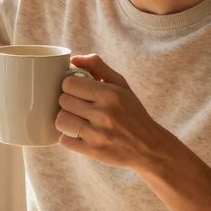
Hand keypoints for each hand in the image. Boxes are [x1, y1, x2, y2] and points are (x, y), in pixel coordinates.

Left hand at [56, 53, 170, 170]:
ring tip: (77, 119)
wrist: (149, 147)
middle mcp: (104, 114)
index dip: (69, 86)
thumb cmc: (132, 112)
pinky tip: (79, 134)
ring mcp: (98, 134)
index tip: (76, 90)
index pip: (68, 84)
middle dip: (68, 102)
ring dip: (65, 119)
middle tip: (78, 105)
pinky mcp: (93, 151)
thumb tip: (73, 59)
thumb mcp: (121, 85)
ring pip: (60, 120)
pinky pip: (64, 140)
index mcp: (110, 94)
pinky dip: (68, 137)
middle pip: (63, 101)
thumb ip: (98, 66)